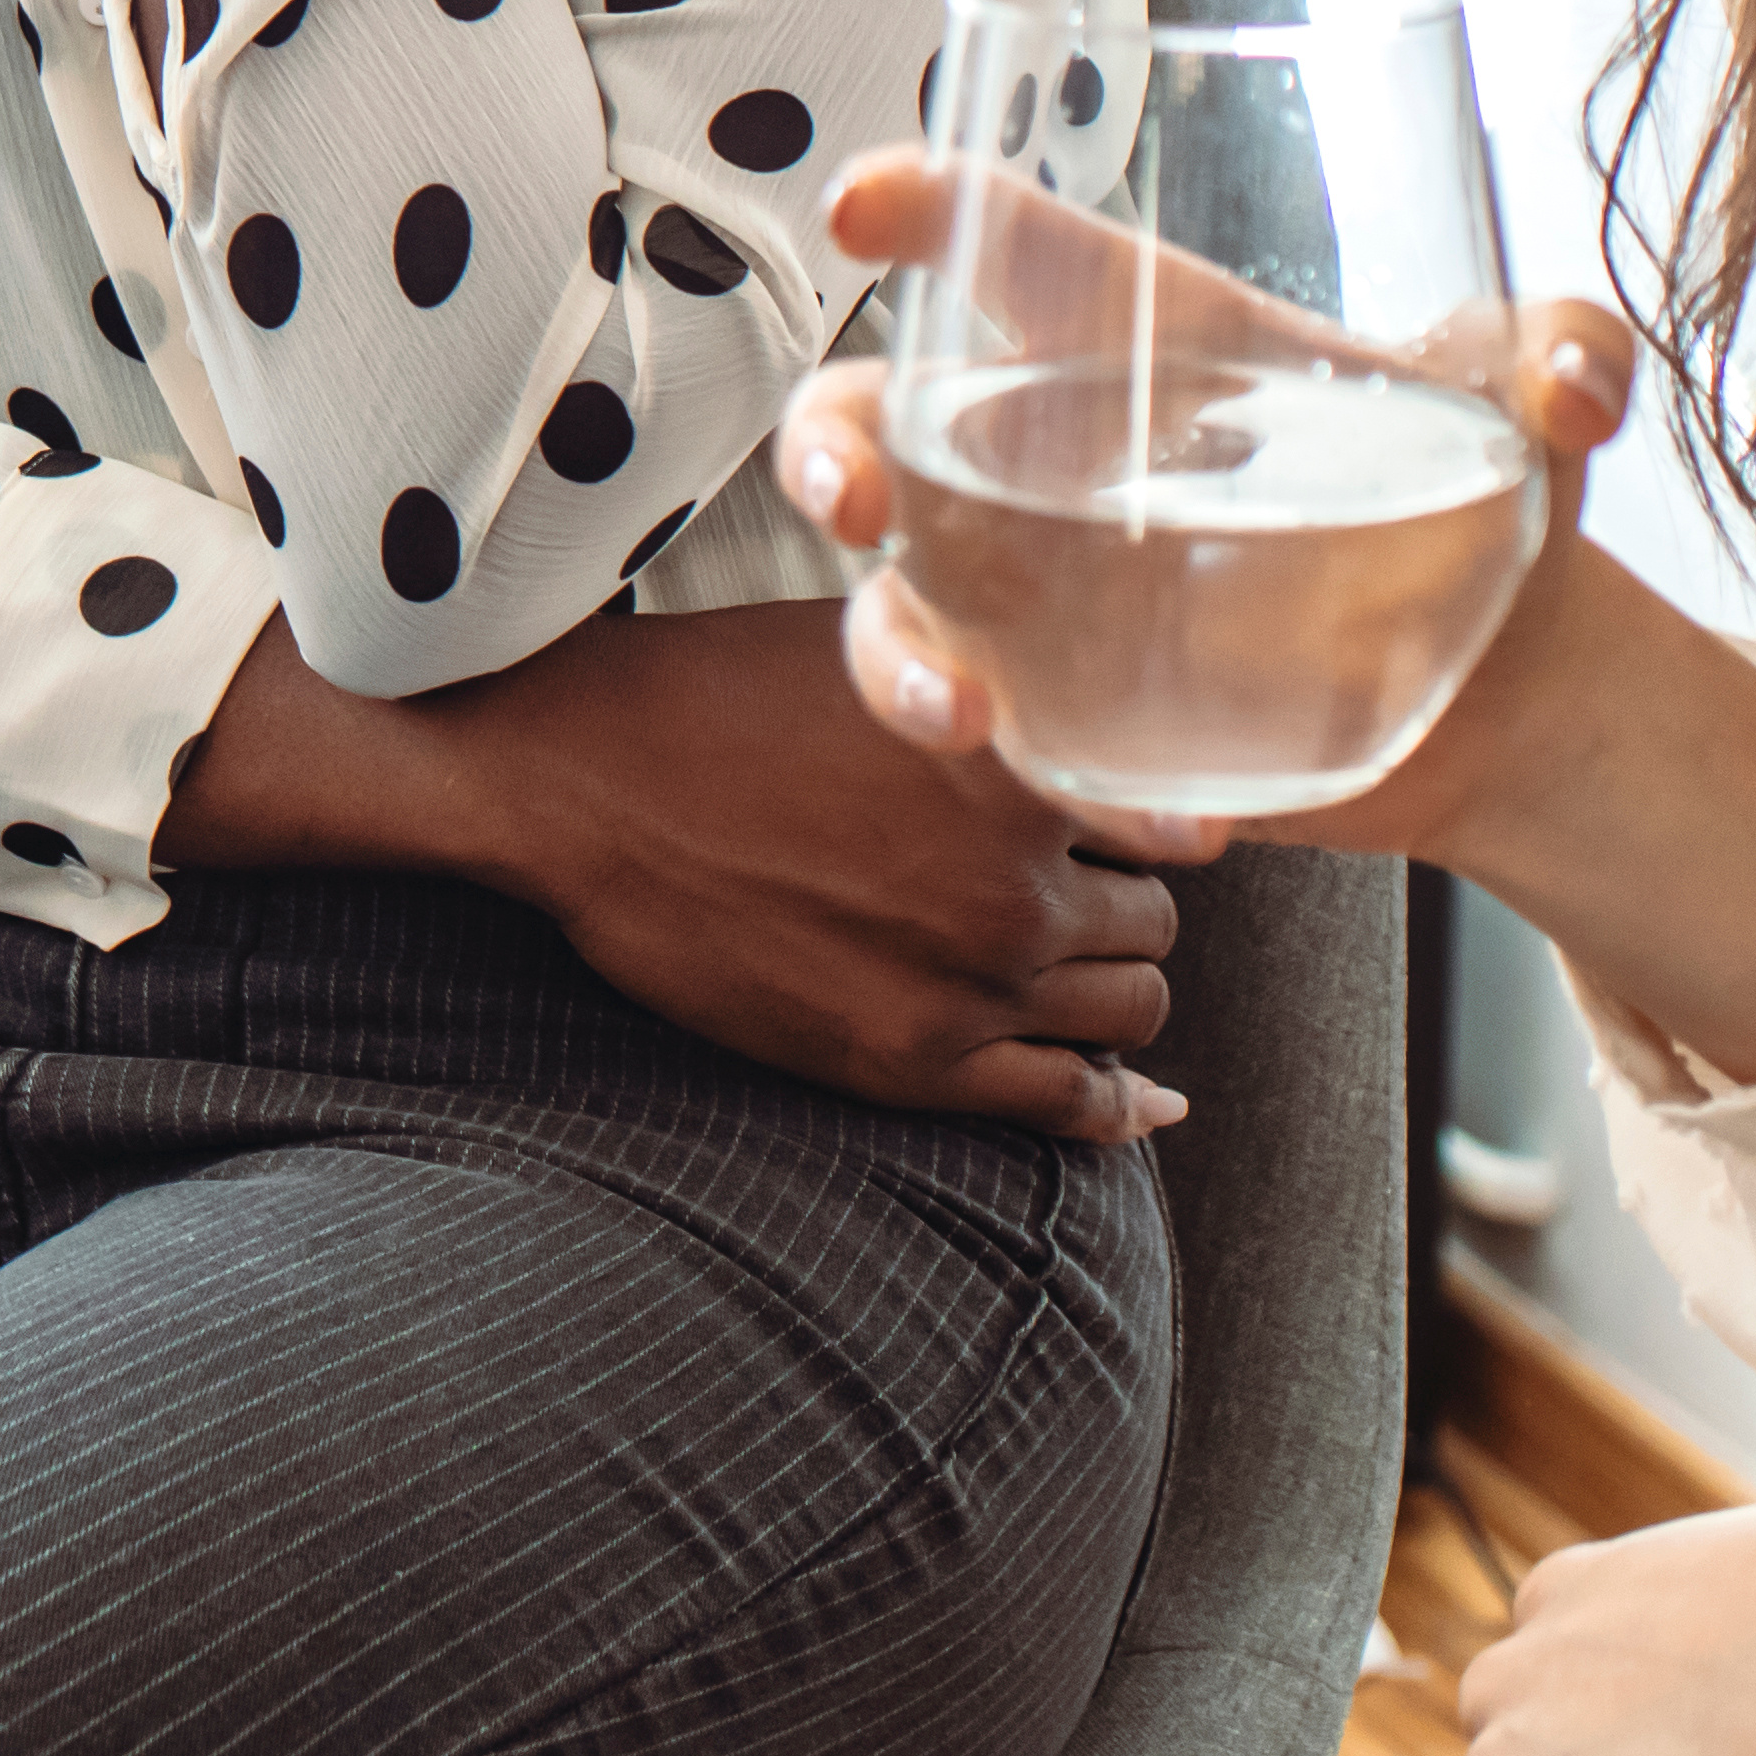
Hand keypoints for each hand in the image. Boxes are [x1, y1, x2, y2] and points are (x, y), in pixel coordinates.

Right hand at [438, 598, 1194, 1139]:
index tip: (1133, 821)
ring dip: (1110, 985)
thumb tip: (1067, 681)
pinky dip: (1123, 1106)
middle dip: (1118, 900)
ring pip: (1129, 1010)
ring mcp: (967, 987)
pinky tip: (1143, 1099)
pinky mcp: (911, 1064)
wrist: (584, 787)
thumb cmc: (715, 697)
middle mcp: (1011, 889)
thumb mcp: (872, 649)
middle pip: (1153, 921)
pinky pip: (1072, 1106)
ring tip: (1064, 960)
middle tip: (1068, 884)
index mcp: (1015, 773)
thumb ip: (989, 677)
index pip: (1172, 822)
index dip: (1156, 817)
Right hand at [767, 143, 1645, 868]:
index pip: (1004, 243)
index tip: (865, 207)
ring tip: (959, 713)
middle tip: (856, 496)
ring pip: (898, 603)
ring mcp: (1047, 596)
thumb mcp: (1532, 401)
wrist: (1508, 691)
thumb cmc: (1485, 501)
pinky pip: (1016, 746)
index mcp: (1144, 339)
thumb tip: (1573, 383)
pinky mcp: (1076, 713)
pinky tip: (1174, 810)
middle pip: (879, 421)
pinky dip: (1063, 782)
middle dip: (830, 450)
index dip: (914, 205)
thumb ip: (1568, 354)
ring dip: (896, 656)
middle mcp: (1062, 458)